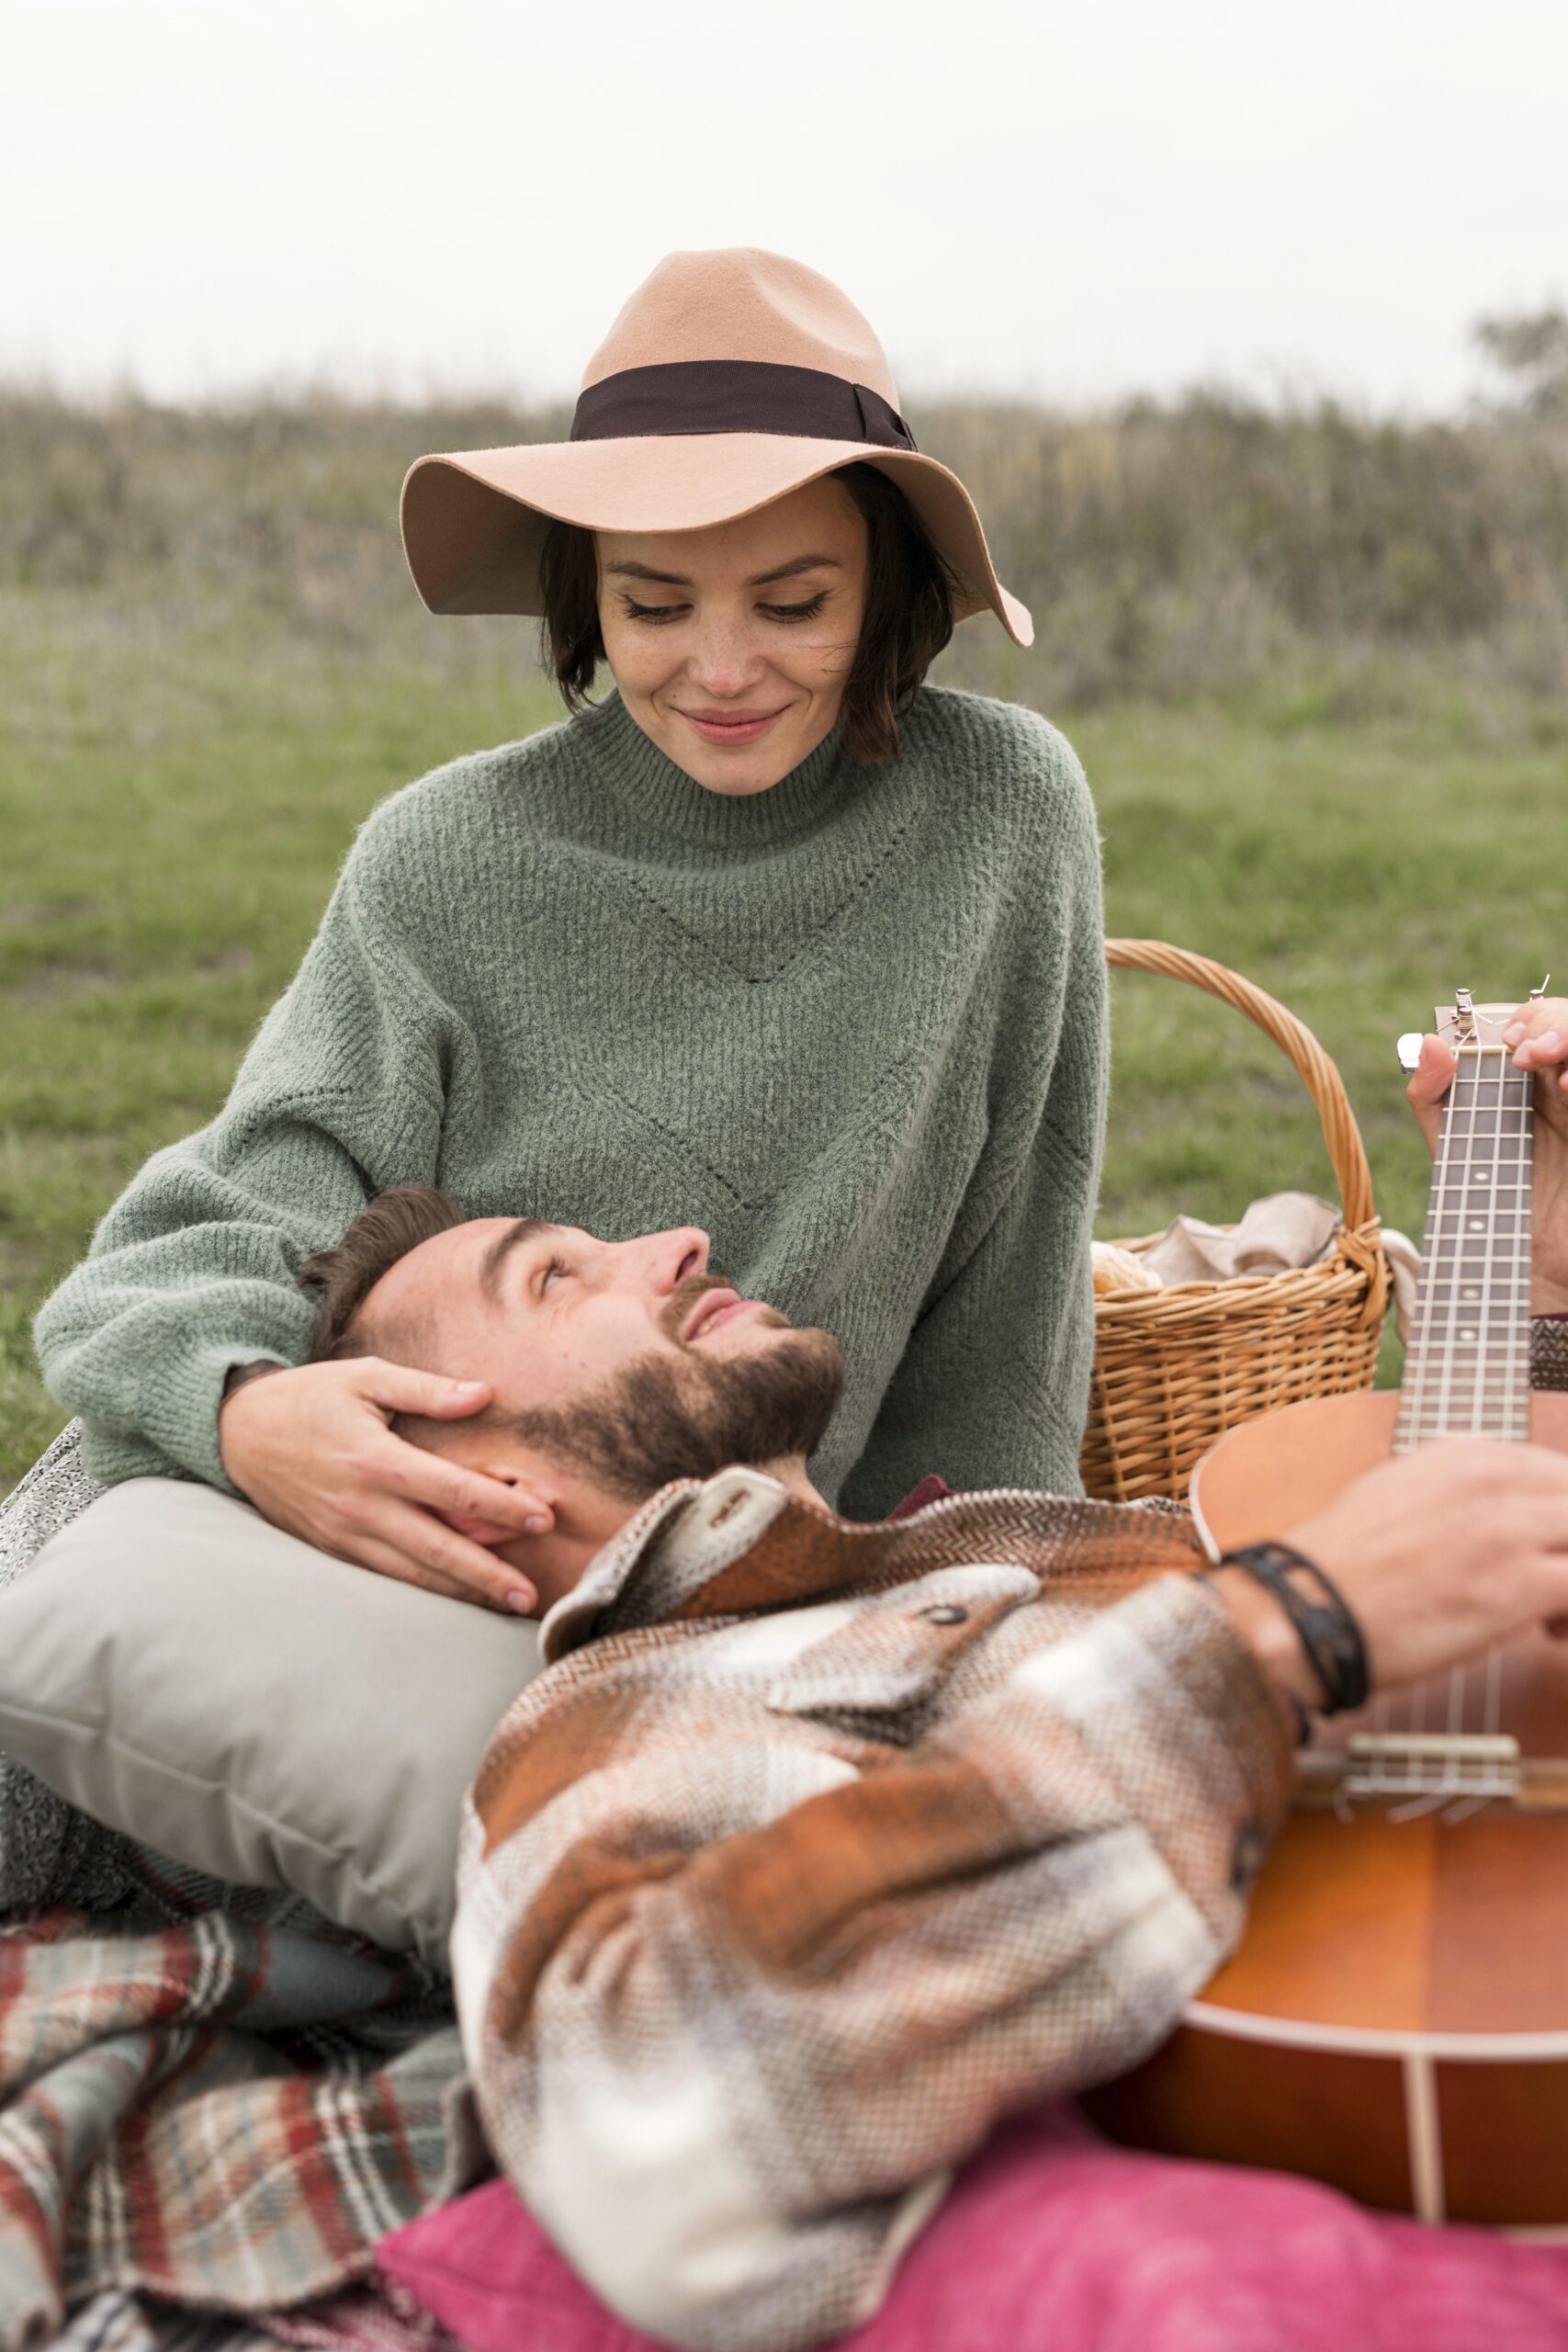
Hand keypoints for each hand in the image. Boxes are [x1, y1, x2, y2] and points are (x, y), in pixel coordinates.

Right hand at [218, 1358, 551, 1610]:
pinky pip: (385, 1575)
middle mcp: (361, 1505)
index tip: (543, 1519)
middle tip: (530, 1595)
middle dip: (487, 1573)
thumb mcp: (366, 1377)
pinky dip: (423, 1587)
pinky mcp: (332, 1549)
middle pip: (437, 1546)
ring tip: (505, 1606)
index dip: (501, 1506)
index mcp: (375, 1458)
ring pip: (412, 1571)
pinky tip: (454, 1596)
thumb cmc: (310, 1397)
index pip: (451, 1489)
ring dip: (461, 1591)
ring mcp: (344, 1533)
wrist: (238, 1432)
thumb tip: (484, 1394)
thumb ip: (427, 1390)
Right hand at [1214, 1440, 1567, 1707]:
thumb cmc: (1338, 1568)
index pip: (1554, 1471)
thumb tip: (1488, 1509)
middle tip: (1550, 1584)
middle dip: (1567, 1543)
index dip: (1555, 1516)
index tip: (1541, 1550)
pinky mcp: (1519, 1585)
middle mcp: (1493, 1479)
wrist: (1305, 1608)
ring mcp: (1509, 1529)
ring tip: (1552, 1614)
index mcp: (1463, 1454)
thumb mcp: (1394, 1490)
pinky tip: (1547, 1634)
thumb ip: (1452, 1488)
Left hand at [1405, 993, 1567, 1314]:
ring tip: (1549, 1067)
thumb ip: (1431, 1094)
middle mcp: (1560, 1085)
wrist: (1521, 1260)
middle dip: (1552, 1025)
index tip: (1504, 1044)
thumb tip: (1430, 1042)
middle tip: (1526, 1054)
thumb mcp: (1447, 1143)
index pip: (1537, 1021)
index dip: (1526, 1019)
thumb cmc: (1483, 1196)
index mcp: (1526, 1076)